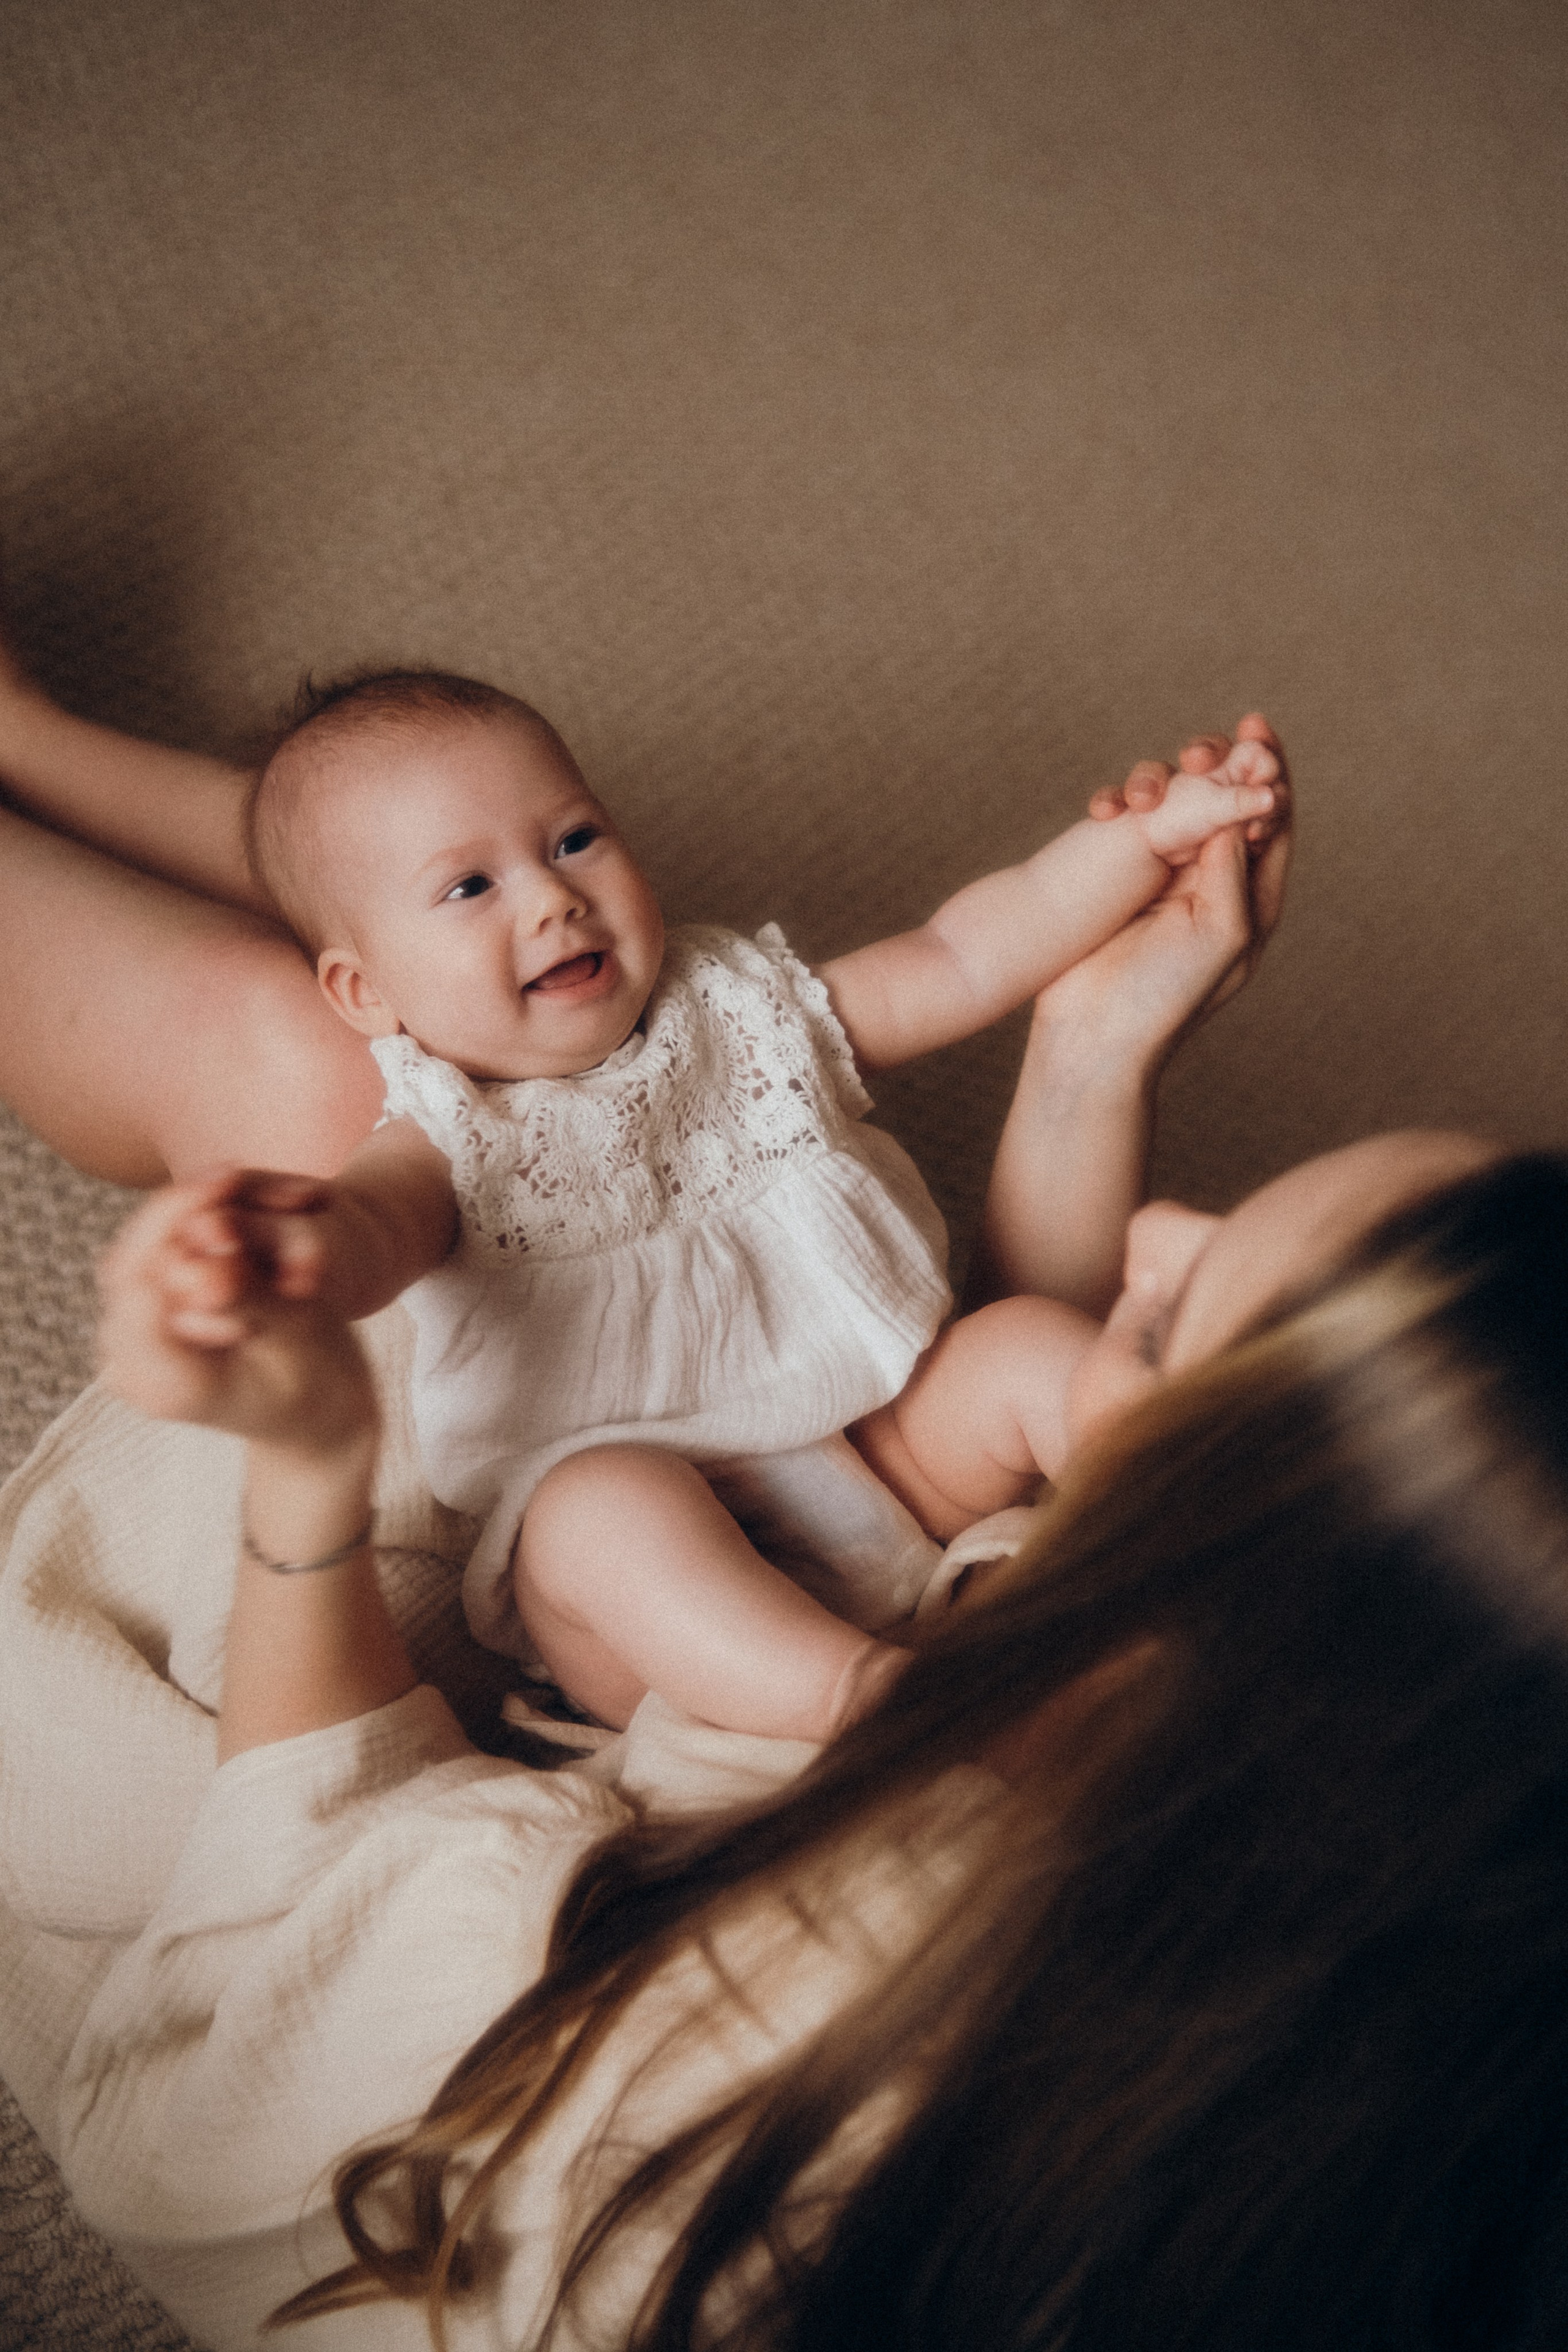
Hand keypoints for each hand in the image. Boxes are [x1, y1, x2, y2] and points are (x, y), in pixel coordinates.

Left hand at [97, 1172, 377, 1457]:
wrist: (312, 1406)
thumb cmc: (317, 1380)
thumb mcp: (298, 1342)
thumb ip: (249, 1302)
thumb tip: (207, 1267)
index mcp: (168, 1386)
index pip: (140, 1297)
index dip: (173, 1233)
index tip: (224, 1189)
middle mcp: (135, 1363)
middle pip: (130, 1265)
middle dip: (180, 1211)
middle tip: (235, 1173)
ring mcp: (134, 1335)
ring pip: (139, 1248)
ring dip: (189, 1207)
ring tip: (241, 1181)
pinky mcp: (145, 1309)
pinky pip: (154, 1247)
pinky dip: (193, 1216)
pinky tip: (233, 1192)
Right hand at [1042, 716, 1292, 1070]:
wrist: (1093, 1037)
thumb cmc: (1166, 998)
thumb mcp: (1222, 935)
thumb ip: (1236, 869)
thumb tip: (1240, 807)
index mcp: (1251, 897)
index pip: (1273, 818)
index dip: (1268, 768)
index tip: (1256, 726)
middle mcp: (1211, 881)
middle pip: (1224, 801)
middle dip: (1215, 765)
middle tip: (1199, 749)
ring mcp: (1162, 879)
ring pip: (1172, 806)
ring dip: (1163, 782)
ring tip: (1147, 788)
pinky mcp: (1118, 880)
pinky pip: (1127, 827)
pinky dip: (1120, 807)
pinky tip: (1109, 807)